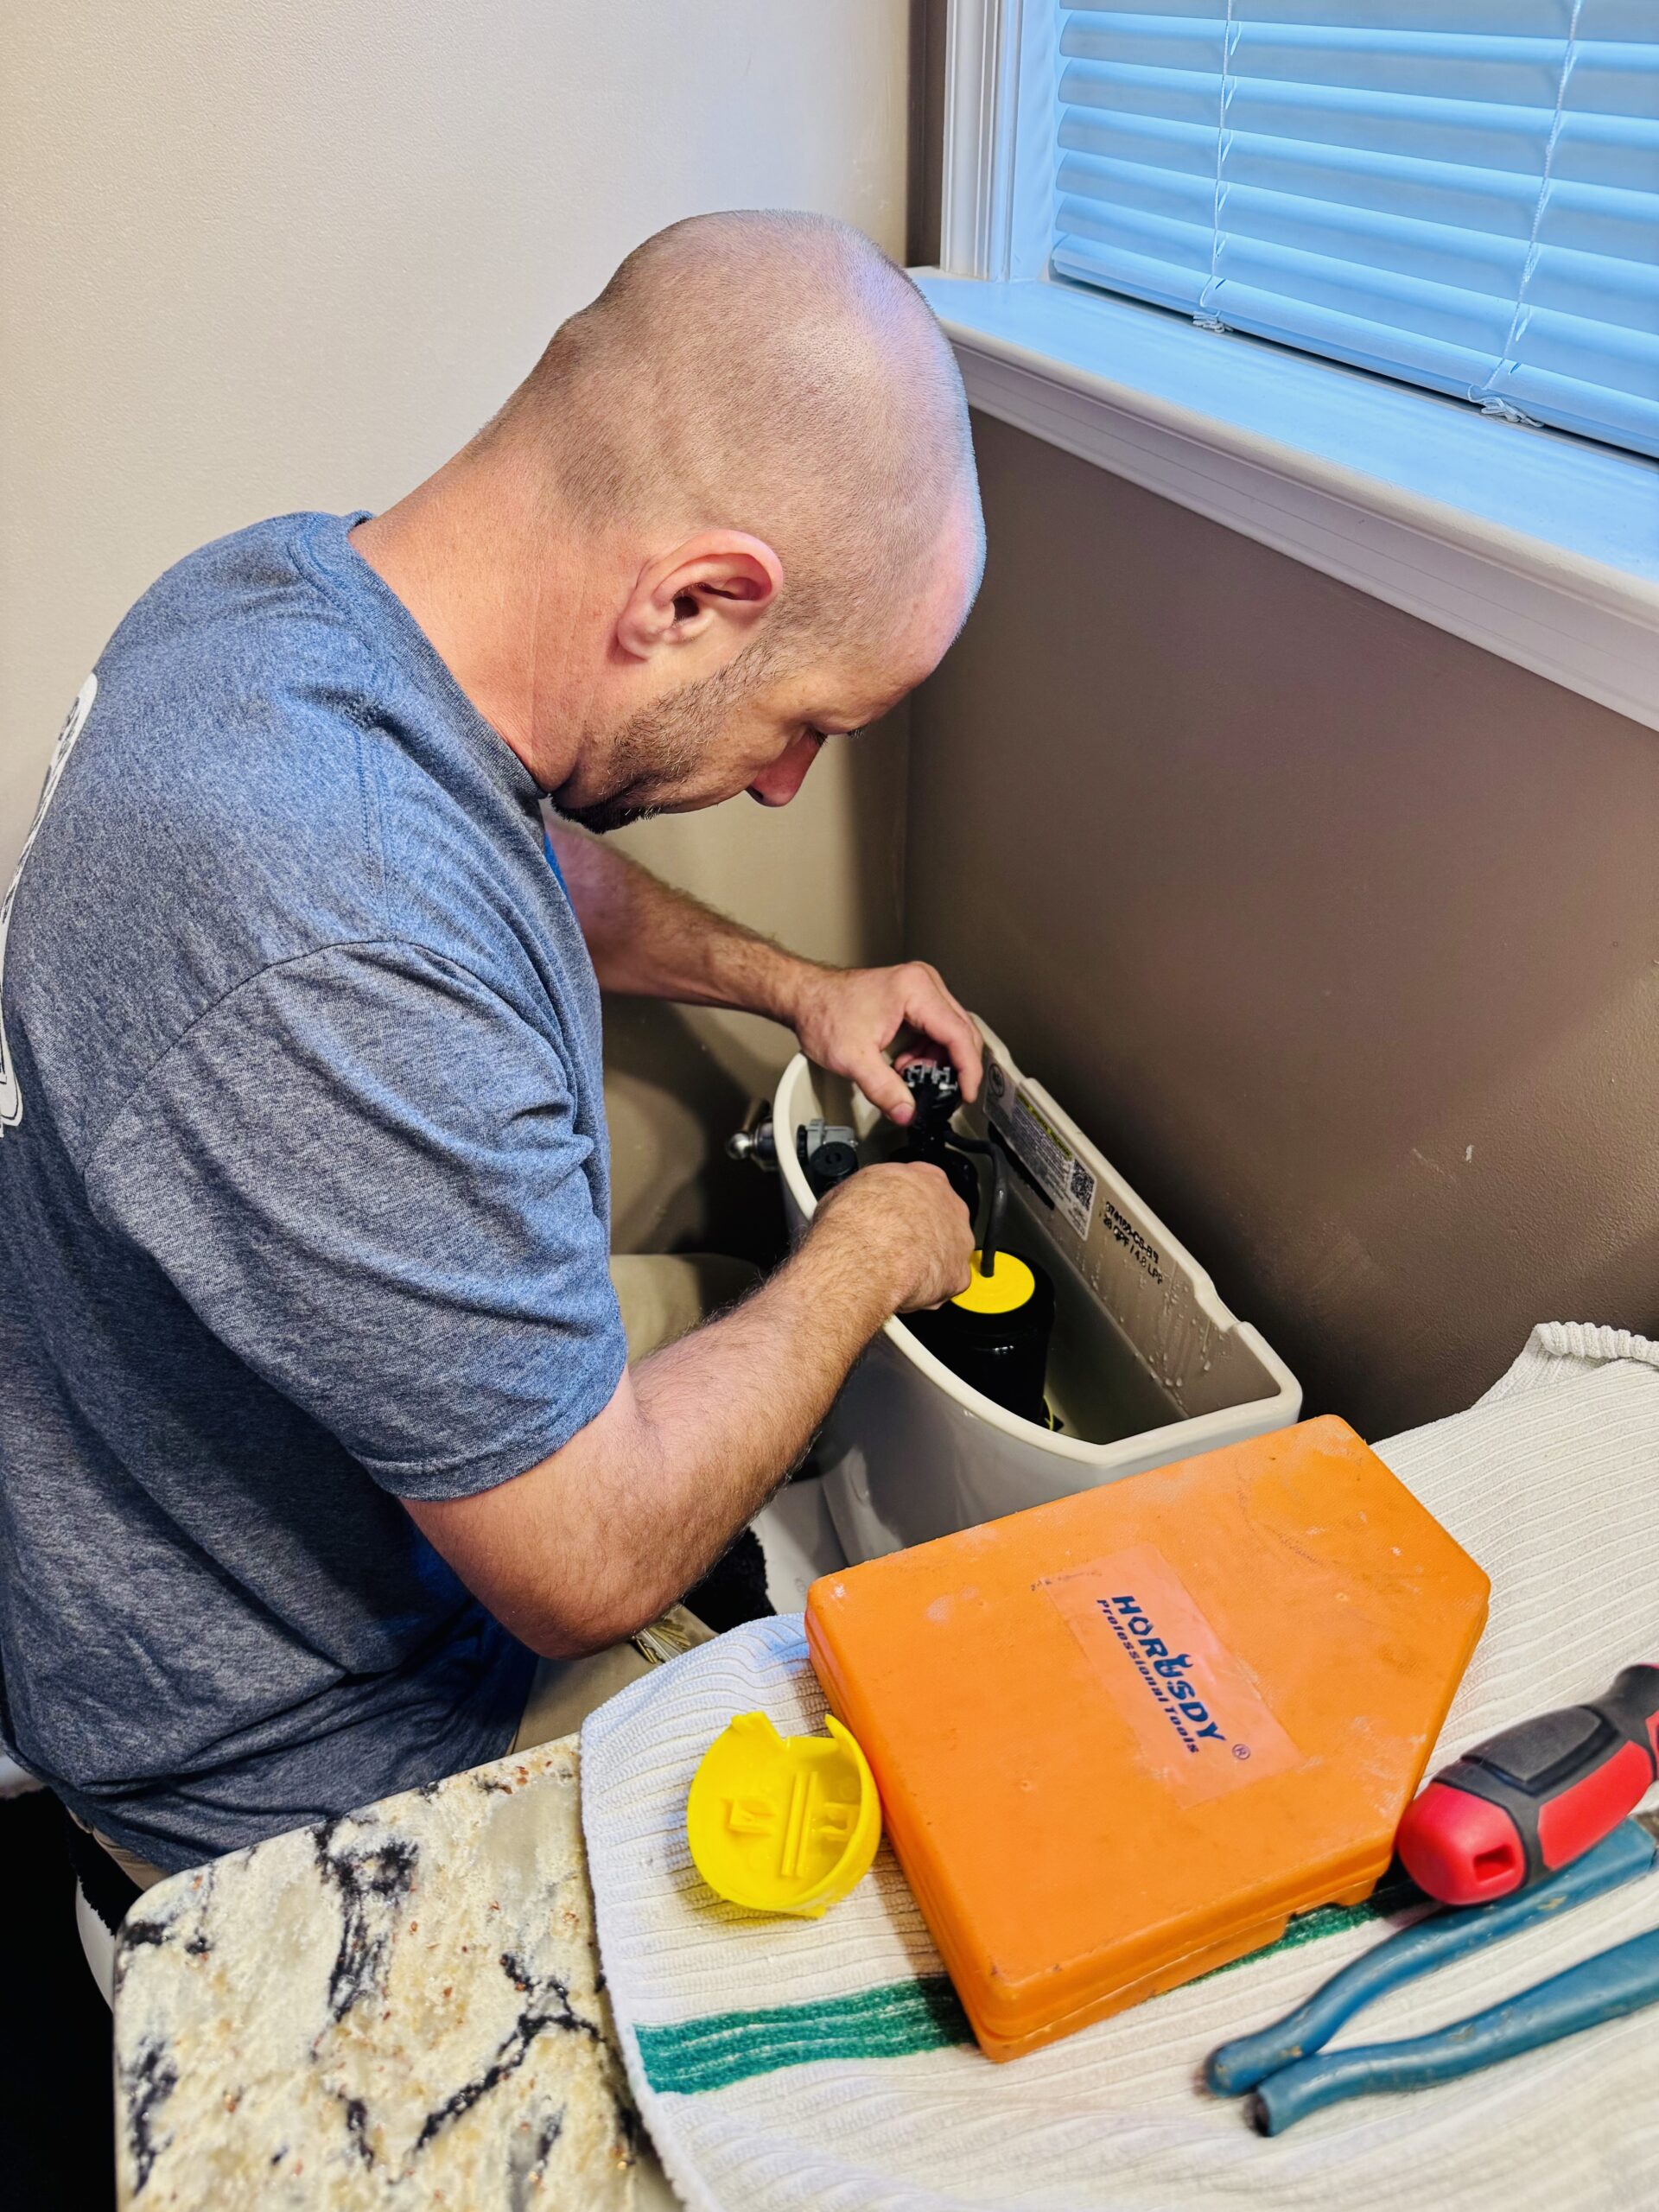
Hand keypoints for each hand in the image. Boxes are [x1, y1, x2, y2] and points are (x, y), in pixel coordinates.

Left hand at [788, 960, 982, 1124]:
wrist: (804, 997)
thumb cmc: (823, 1012)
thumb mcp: (853, 1059)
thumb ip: (883, 1090)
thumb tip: (906, 1111)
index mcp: (915, 990)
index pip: (958, 1034)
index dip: (967, 1069)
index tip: (966, 1093)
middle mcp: (923, 982)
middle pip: (961, 1030)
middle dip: (953, 1066)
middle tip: (944, 1093)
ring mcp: (920, 986)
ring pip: (951, 1030)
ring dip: (938, 1059)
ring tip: (910, 1075)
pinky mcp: (914, 995)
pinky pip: (936, 1026)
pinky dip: (928, 1050)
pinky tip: (906, 1063)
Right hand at [811, 1161, 975, 1312]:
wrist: (862, 1256)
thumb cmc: (854, 1223)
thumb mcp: (848, 1191)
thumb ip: (868, 1198)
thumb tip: (854, 1206)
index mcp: (924, 1178)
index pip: (922, 1188)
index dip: (905, 1206)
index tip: (892, 1217)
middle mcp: (949, 1205)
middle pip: (940, 1220)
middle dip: (921, 1234)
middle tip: (893, 1247)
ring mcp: (958, 1240)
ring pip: (947, 1253)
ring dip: (927, 1262)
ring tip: (896, 1272)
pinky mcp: (958, 1274)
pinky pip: (946, 1285)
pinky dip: (928, 1291)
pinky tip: (906, 1292)